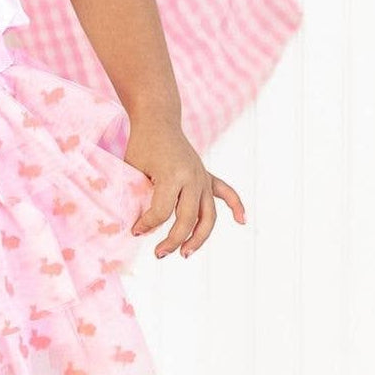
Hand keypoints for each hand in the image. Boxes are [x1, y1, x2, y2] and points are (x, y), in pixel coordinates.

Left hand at [124, 117, 245, 257]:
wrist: (158, 120)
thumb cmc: (141, 144)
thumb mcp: (132, 168)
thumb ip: (137, 195)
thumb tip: (142, 226)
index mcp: (171, 175)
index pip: (162, 212)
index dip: (147, 225)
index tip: (135, 231)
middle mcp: (192, 178)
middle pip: (187, 218)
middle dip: (173, 240)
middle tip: (159, 254)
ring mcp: (202, 177)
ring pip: (208, 215)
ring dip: (199, 237)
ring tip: (186, 253)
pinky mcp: (206, 175)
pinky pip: (225, 192)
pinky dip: (236, 206)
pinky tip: (242, 221)